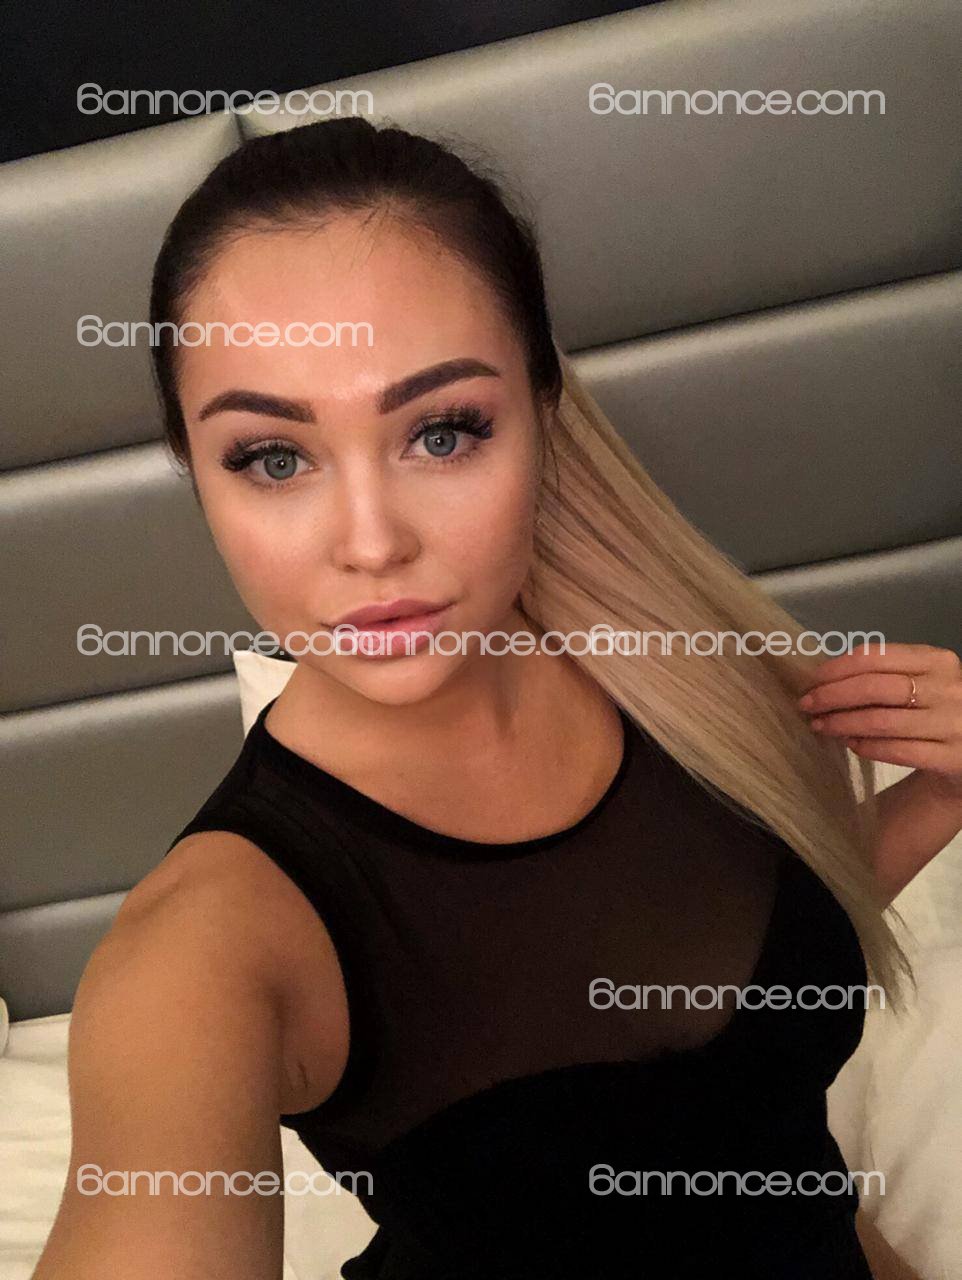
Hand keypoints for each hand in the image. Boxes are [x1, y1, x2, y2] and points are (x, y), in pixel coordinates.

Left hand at [796, 642, 961, 802]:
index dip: (836, 668)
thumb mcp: (920, 683)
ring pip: (881, 721)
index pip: (875, 656)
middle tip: (806, 705)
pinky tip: (850, 744)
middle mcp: (948, 688)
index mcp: (937, 660)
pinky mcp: (952, 757)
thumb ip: (884, 676)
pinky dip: (867, 747)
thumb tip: (824, 680)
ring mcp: (953, 723)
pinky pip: (896, 751)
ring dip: (842, 724)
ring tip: (820, 726)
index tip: (811, 681)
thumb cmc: (935, 711)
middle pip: (874, 687)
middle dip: (832, 696)